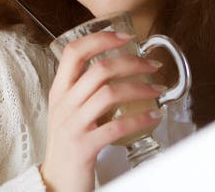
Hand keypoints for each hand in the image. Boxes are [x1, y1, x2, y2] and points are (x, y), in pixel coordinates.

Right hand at [39, 31, 163, 191]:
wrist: (57, 181)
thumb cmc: (68, 142)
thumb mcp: (69, 109)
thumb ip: (84, 88)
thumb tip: (117, 66)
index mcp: (59, 90)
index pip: (74, 51)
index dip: (100, 38)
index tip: (125, 36)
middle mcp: (64, 103)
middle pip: (99, 70)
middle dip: (132, 62)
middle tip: (152, 64)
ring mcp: (72, 124)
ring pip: (109, 94)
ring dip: (140, 88)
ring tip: (157, 89)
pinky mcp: (84, 146)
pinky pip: (117, 126)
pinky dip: (140, 119)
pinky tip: (154, 116)